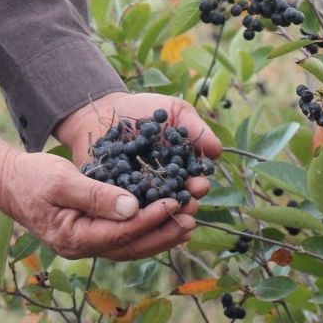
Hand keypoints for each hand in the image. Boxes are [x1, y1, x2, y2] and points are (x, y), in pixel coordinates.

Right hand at [0, 135, 203, 260]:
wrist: (8, 180)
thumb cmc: (31, 177)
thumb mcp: (61, 179)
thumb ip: (95, 194)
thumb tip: (133, 206)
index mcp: (75, 237)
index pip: (121, 232)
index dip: (151, 218)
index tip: (175, 202)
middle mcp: (82, 247)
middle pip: (131, 245)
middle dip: (163, 232)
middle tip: (192, 217)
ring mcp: (85, 243)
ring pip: (130, 245)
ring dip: (159, 233)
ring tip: (186, 221)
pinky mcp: (88, 233)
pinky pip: (122, 237)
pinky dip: (144, 229)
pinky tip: (161, 220)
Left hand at [54, 90, 222, 219]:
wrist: (105, 110)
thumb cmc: (144, 109)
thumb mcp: (173, 111)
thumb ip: (194, 128)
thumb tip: (217, 150)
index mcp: (179, 172)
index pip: (193, 183)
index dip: (198, 186)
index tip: (200, 184)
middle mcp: (161, 188)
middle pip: (176, 202)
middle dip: (183, 204)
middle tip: (185, 204)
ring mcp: (138, 195)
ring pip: (152, 211)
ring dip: (159, 214)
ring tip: (162, 210)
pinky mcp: (113, 196)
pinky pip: (122, 208)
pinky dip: (129, 212)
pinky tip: (132, 211)